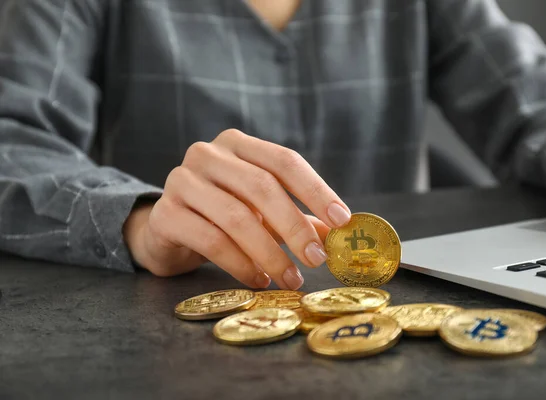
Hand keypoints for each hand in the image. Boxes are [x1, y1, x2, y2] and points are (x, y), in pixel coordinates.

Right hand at [123, 129, 350, 289]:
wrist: (168, 229)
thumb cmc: (222, 215)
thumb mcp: (263, 212)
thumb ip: (298, 218)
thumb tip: (338, 233)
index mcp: (238, 145)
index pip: (284, 161)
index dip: (316, 190)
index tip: (342, 220)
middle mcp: (208, 155)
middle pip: (262, 187)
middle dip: (295, 226)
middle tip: (316, 259)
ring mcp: (182, 181)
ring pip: (237, 217)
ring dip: (270, 253)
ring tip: (290, 278)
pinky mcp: (165, 214)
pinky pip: (211, 241)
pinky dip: (240, 264)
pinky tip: (258, 279)